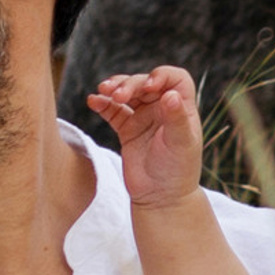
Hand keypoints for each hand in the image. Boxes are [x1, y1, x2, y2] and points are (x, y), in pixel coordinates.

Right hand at [85, 64, 205, 210]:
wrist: (161, 198)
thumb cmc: (178, 171)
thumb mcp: (181, 144)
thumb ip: (176, 119)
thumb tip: (171, 94)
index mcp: (182, 107)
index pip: (174, 79)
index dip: (161, 76)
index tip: (149, 86)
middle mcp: (162, 108)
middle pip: (145, 83)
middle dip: (130, 84)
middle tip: (118, 96)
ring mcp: (143, 117)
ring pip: (127, 93)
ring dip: (115, 89)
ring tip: (103, 91)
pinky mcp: (127, 129)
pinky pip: (113, 111)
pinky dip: (103, 104)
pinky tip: (93, 101)